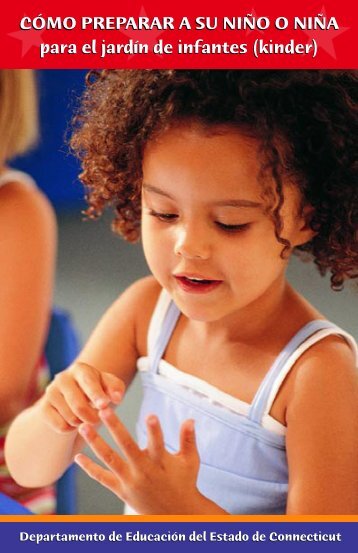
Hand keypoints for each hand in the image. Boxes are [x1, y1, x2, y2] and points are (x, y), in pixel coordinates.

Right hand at [39, 362, 124, 432]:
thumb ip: (116, 388)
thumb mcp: (108, 385)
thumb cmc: (97, 388)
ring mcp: (50, 392)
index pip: (88, 382)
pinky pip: (60, 426)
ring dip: (82, 422)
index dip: (96, 394)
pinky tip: (73, 421)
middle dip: (91, 416)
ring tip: (85, 417)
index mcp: (80, 369)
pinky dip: (70, 428)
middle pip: (78, 405)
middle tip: (97, 420)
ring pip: (70, 418)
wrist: (72, 396)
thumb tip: (117, 398)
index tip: (104, 405)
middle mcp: (63, 378)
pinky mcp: (43, 408)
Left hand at [75, 408, 205, 513]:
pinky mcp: (121, 491)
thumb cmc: (184, 483)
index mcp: (161, 463)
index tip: (150, 415)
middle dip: (116, 428)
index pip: (158, 444)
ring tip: (84, 427)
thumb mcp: (190, 461)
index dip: (155, 431)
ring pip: (110, 460)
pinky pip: (102, 478)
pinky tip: (78, 457)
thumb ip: (188, 439)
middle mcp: (143, 472)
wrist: (174, 515)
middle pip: (127, 447)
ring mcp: (130, 482)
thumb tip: (190, 418)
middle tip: (105, 410)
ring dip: (96, 443)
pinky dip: (89, 468)